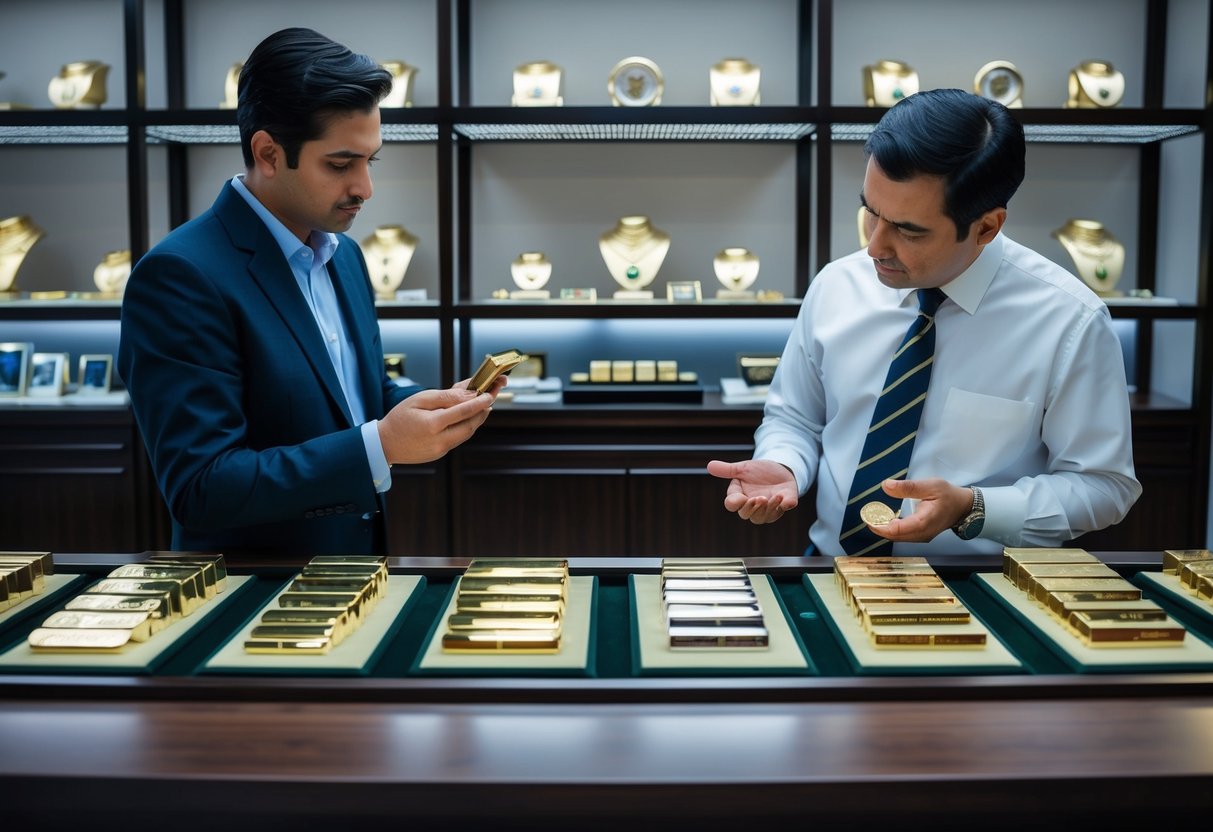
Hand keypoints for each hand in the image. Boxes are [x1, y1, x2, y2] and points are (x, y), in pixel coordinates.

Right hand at [378, 380, 501, 464]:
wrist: (385, 444)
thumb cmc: (400, 418)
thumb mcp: (419, 400)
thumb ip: (445, 397)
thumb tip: (468, 395)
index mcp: (433, 424)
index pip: (464, 411)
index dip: (480, 401)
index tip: (491, 393)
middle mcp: (439, 440)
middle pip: (470, 425)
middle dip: (483, 411)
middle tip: (491, 397)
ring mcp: (441, 450)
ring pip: (467, 433)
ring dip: (477, 420)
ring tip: (483, 406)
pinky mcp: (440, 454)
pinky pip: (458, 439)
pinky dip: (465, 427)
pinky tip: (466, 418)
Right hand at [706, 459, 797, 524]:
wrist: (780, 468)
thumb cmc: (758, 471)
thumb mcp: (743, 468)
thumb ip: (727, 470)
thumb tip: (709, 465)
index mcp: (739, 496)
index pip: (731, 504)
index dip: (735, 503)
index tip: (741, 497)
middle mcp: (752, 506)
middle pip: (746, 514)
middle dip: (752, 508)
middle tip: (759, 498)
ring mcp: (768, 508)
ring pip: (763, 517)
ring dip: (768, 508)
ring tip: (774, 496)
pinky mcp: (783, 505)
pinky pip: (783, 510)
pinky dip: (784, 505)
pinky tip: (784, 498)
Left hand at [866, 477, 972, 542]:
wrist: (963, 507)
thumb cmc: (948, 495)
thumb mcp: (930, 485)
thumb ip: (907, 487)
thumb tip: (886, 485)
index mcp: (924, 522)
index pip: (897, 530)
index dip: (880, 525)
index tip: (868, 517)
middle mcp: (922, 534)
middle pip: (894, 536)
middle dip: (879, 528)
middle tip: (867, 515)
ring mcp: (922, 537)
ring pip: (898, 538)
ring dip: (884, 529)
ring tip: (874, 516)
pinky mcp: (921, 536)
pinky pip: (903, 536)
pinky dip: (892, 530)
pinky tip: (886, 520)